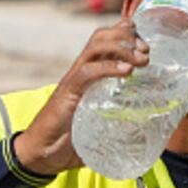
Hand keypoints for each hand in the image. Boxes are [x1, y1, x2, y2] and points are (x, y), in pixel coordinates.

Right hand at [13, 19, 149, 175]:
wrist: (41, 154)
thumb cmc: (70, 141)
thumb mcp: (101, 127)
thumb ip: (120, 123)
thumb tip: (144, 130)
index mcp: (89, 75)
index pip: (106, 41)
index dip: (126, 34)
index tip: (146, 44)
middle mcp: (80, 72)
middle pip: (101, 36)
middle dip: (128, 37)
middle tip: (146, 52)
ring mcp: (73, 80)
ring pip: (95, 47)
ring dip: (122, 47)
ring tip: (141, 60)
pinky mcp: (67, 93)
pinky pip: (88, 72)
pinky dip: (109, 67)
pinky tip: (127, 71)